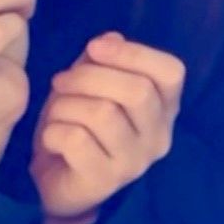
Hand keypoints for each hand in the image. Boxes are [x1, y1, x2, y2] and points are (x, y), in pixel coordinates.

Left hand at [30, 34, 184, 223]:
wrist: (59, 184)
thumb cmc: (80, 126)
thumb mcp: (90, 86)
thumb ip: (102, 61)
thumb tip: (110, 38)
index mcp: (165, 107)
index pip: (171, 72)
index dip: (133, 52)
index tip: (94, 47)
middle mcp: (159, 136)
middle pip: (137, 91)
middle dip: (89, 77)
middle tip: (61, 80)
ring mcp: (136, 162)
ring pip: (103, 113)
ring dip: (66, 105)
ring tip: (56, 112)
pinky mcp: (105, 181)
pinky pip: (76, 140)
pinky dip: (54, 131)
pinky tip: (52, 137)